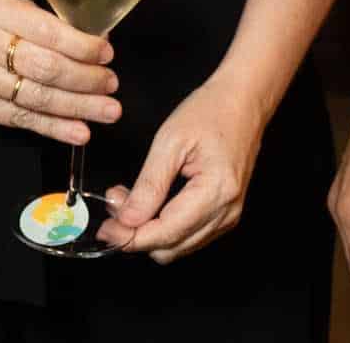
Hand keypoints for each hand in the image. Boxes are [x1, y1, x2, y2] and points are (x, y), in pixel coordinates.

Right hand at [0, 0, 115, 146]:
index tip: (106, 53)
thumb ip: (35, 18)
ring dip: (77, 108)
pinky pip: (17, 119)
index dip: (81, 46)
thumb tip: (88, 38)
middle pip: (44, 68)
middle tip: (112, 85)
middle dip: (85, 80)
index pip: (45, 31)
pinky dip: (51, 127)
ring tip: (107, 111)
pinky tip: (77, 131)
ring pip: (34, 98)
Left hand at [101, 78, 267, 263]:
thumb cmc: (212, 111)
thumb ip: (149, 184)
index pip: (166, 233)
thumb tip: (127, 219)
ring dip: (149, 231)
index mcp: (216, 192)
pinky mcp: (225, 213)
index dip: (130, 236)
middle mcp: (227, 211)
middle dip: (137, 233)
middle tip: (115, 204)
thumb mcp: (170, 140)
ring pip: (179, 247)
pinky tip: (151, 203)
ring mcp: (229, 215)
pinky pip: (190, 235)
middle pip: (171, 248)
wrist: (244, 100)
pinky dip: (166, 226)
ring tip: (129, 199)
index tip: (105, 229)